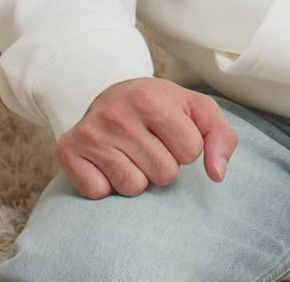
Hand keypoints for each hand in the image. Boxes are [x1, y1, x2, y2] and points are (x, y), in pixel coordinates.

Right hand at [56, 77, 237, 198]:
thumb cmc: (161, 108)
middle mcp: (117, 112)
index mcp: (151, 96)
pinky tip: (107, 160)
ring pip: (134, 187)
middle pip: (164, 174)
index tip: (172, 133)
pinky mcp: (68, 151)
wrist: (112, 95)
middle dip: (164, 164)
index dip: (186, 148)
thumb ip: (221, 137)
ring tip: (130, 151)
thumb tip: (217, 175)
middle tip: (150, 143)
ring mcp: (90, 132)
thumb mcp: (196, 109)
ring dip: (137, 176)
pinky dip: (107, 184)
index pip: (191, 151)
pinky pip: (100, 193)